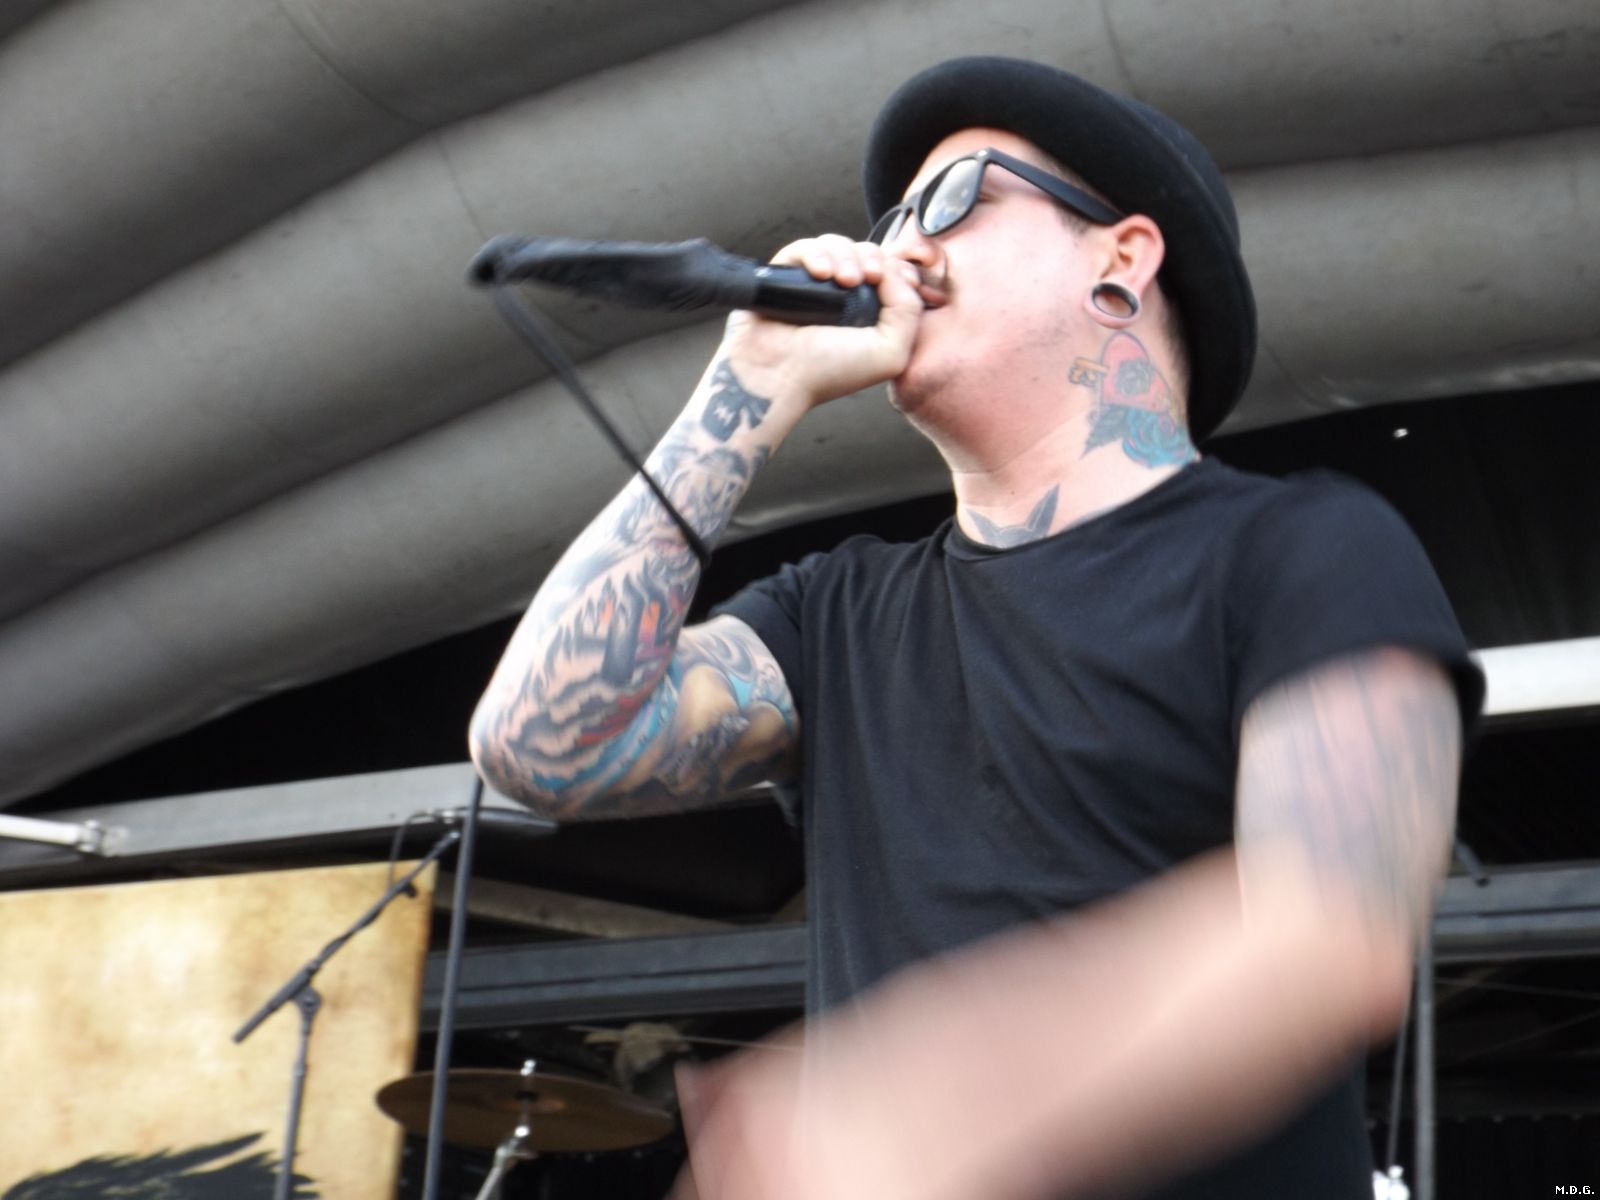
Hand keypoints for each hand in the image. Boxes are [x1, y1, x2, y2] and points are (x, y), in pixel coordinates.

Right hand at [719, 235, 925, 413]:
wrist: (778, 376)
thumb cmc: (831, 371)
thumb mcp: (891, 351)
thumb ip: (909, 310)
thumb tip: (893, 271)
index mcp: (872, 313)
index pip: (893, 271)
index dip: (898, 267)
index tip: (896, 280)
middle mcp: (845, 296)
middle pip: (868, 251)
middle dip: (872, 258)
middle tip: (867, 278)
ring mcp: (815, 284)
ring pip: (838, 244)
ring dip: (845, 256)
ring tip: (840, 280)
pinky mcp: (787, 275)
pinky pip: (805, 246)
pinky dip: (816, 254)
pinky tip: (819, 273)